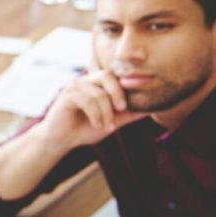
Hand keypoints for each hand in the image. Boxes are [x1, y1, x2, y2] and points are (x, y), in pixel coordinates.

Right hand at [34, 69, 148, 149]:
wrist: (61, 140)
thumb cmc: (85, 129)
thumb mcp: (113, 121)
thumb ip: (130, 114)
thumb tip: (153, 108)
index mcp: (97, 84)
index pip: (116, 76)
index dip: (127, 86)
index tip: (132, 103)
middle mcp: (86, 81)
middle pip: (107, 76)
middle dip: (118, 93)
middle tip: (122, 109)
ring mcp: (75, 86)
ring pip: (99, 92)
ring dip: (106, 112)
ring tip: (107, 126)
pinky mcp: (67, 95)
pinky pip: (87, 100)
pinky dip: (96, 115)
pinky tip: (97, 125)